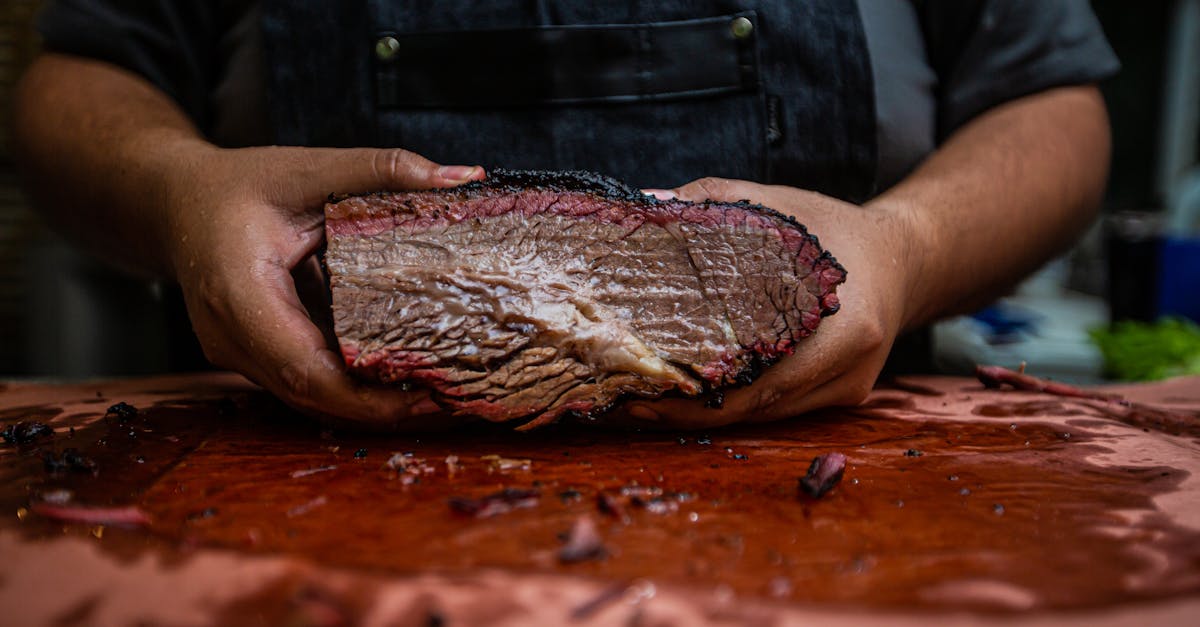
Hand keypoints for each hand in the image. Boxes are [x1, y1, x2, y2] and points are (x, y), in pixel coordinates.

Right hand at [161, 142, 484, 427]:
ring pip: (305, 398)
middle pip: (309, 395)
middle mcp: (229, 336)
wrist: (175, 202)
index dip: (364, 395)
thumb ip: (382, 169)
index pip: (304, 368)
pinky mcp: (249, 355)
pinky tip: (395, 380)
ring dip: (366, 404)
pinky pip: (300, 382)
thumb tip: (465, 176)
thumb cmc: (236, 184)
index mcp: (238, 292)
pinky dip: (347, 387)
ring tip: (432, 398)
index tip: (423, 397)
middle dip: (378, 409)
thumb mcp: (309, 167)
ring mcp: (234, 353)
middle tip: (447, 404)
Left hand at [629, 178, 919, 427]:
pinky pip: (778, 407)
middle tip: (628, 405)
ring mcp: (848, 389)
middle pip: (757, 407)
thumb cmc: (834, 228)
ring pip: (765, 414)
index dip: (699, 395)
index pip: (761, 380)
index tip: (644, 393)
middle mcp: (851, 369)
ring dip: (705, 412)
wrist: (903, 257)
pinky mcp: (841, 395)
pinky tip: (689, 392)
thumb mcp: (779, 203)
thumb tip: (646, 203)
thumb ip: (714, 201)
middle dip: (689, 411)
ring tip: (645, 403)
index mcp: (846, 329)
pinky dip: (733, 401)